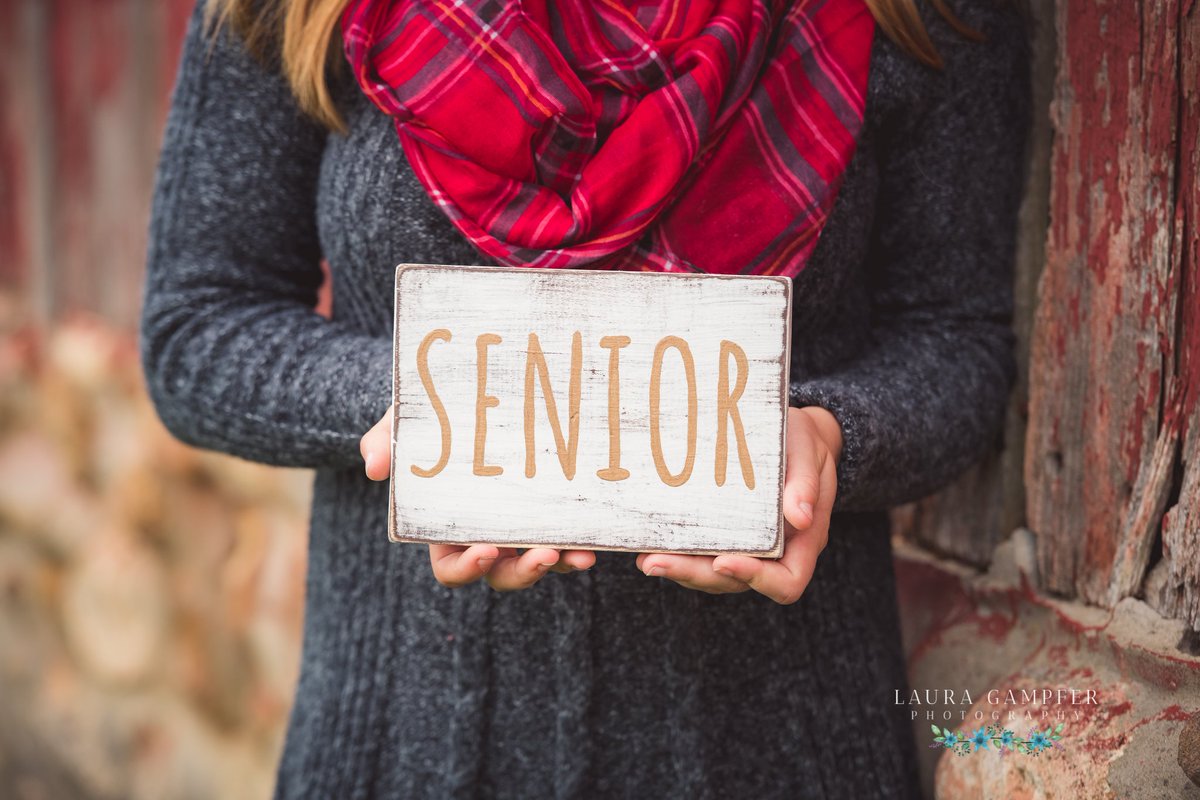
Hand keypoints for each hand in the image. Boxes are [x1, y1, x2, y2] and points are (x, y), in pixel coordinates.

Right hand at [359, 406, 595, 589]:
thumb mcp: (405, 420)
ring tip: (581, 555)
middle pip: (503, 575)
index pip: (452, 569)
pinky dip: (584, 539)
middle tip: (545, 555)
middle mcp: (487, 534)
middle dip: (524, 572)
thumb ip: (387, 440)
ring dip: (562, 564)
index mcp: (448, 528)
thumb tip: (373, 467)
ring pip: (543, 561)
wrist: (471, 390)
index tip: (485, 550)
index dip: (467, 568)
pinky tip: (599, 535)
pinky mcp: (556, 508)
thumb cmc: (431, 415)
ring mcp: (524, 524)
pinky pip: (571, 534)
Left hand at [634, 406, 841, 604]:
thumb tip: (800, 517)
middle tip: (656, 562)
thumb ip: (805, 482)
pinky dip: (679, 554)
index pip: (786, 581)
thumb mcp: (808, 452)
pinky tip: (650, 545)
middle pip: (737, 583)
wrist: (792, 435)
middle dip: (696, 574)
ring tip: (647, 559)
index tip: (722, 560)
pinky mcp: (727, 536)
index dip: (756, 579)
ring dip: (681, 570)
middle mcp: (775, 553)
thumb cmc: (803, 443)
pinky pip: (704, 557)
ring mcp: (749, 548)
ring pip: (715, 576)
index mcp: (804, 540)